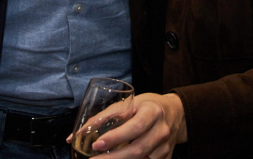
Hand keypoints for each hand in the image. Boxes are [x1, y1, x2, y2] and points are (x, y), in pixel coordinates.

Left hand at [72, 92, 186, 158]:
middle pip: (137, 150)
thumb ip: (105, 116)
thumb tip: (76, 135)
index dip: (116, 137)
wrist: (175, 113)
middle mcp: (161, 131)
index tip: (96, 144)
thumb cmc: (148, 105)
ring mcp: (165, 148)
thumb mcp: (130, 103)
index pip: (135, 127)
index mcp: (153, 112)